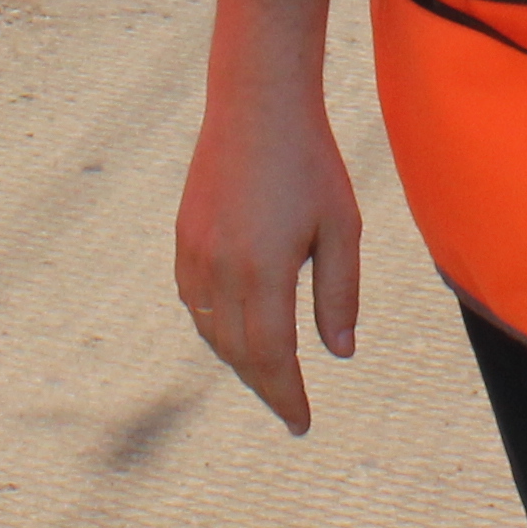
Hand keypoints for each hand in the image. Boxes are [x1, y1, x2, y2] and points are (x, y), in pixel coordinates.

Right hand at [172, 83, 360, 433]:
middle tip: (290, 407)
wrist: (257, 104)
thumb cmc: (310, 163)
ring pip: (212, 331)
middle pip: (239, 353)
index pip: (272, 357)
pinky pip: (193, 301)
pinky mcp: (185, 235)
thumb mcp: (342, 227)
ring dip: (239, 360)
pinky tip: (234, 330)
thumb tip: (340, 353)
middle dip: (266, 385)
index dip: (286, 396)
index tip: (301, 423)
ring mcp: (196, 252)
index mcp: (264, 272)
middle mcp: (221, 269)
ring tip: (268, 374)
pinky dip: (213, 327)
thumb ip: (340, 294)